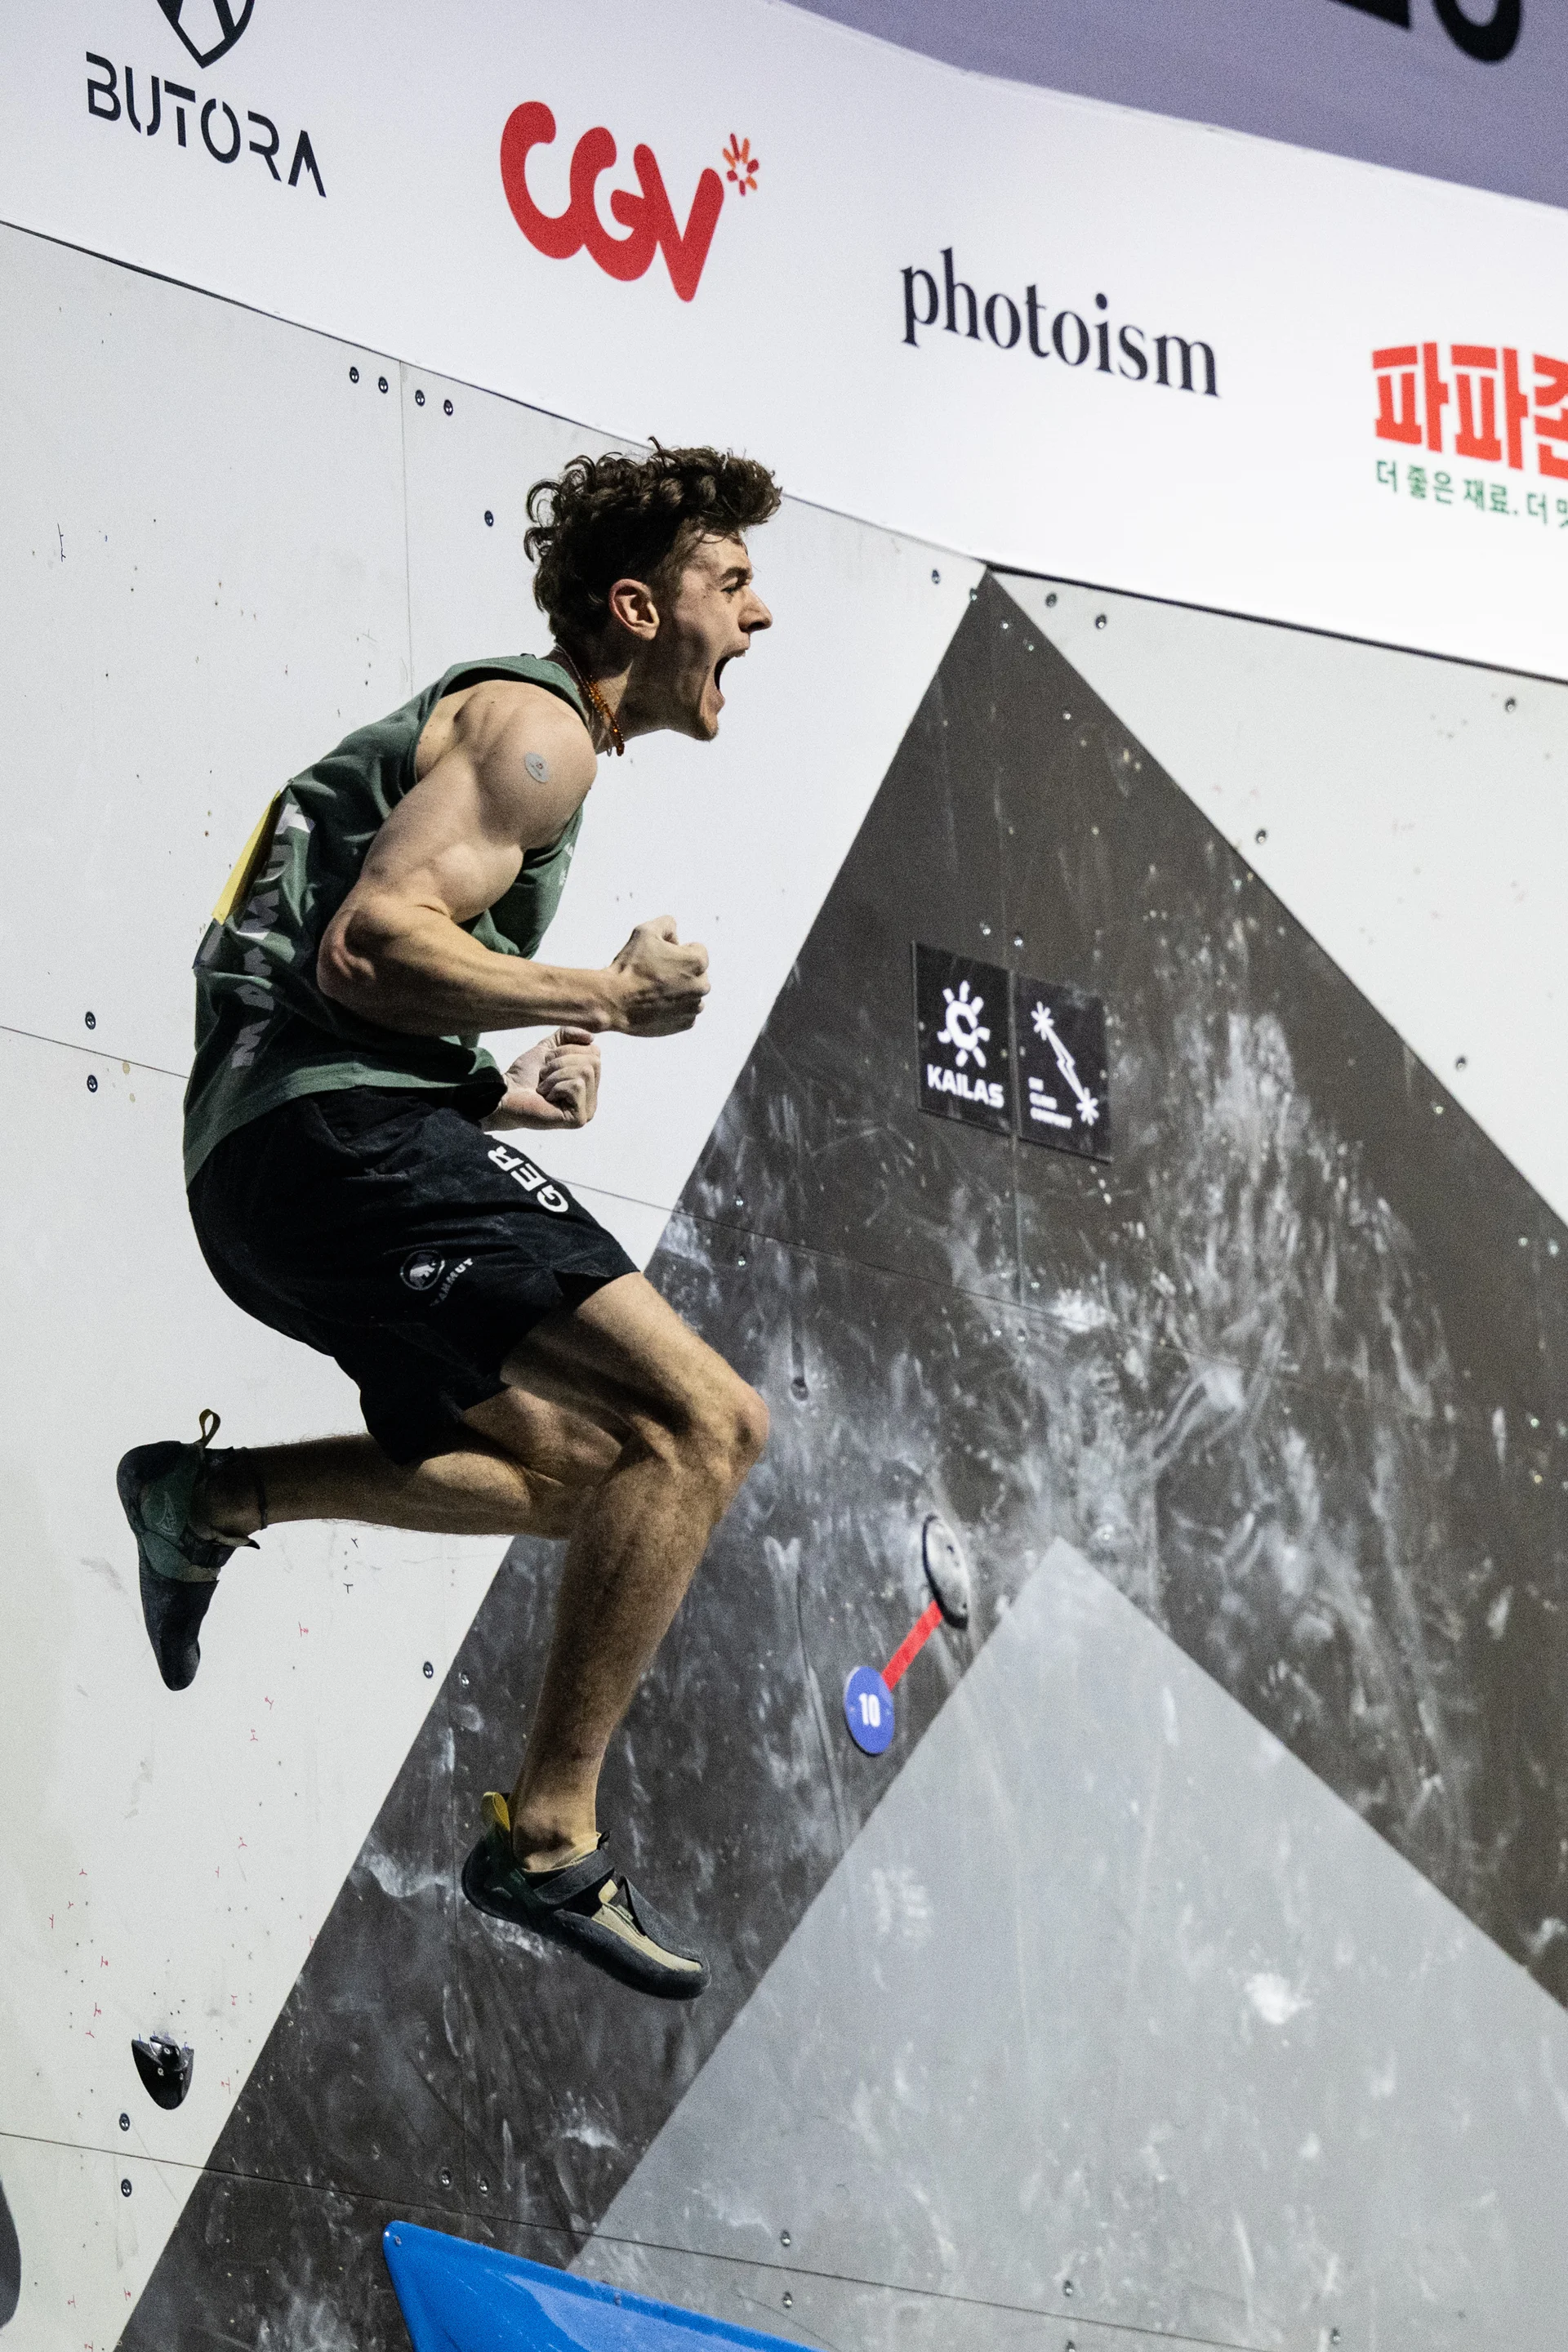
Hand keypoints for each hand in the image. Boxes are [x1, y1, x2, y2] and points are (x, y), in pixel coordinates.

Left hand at [487, 1028, 600, 1129]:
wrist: (506, 1094)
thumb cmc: (525, 1075)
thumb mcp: (548, 1048)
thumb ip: (568, 1036)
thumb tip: (593, 1038)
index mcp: (588, 1083)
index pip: (594, 1053)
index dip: (568, 1050)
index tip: (547, 1061)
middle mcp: (592, 1098)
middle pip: (593, 1062)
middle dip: (562, 1061)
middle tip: (543, 1074)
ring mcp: (587, 1111)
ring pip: (585, 1073)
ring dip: (556, 1074)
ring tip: (543, 1086)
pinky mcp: (578, 1119)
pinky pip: (577, 1086)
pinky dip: (556, 1086)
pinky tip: (546, 1097)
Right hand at [603, 916, 708, 1035]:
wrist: (614, 1002)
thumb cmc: (630, 966)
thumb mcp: (645, 931)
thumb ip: (666, 923)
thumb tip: (674, 931)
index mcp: (697, 962)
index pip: (697, 949)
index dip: (677, 950)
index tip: (659, 957)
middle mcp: (702, 986)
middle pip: (697, 973)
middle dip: (682, 971)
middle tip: (656, 973)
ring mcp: (694, 1007)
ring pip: (692, 993)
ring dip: (680, 990)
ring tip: (654, 989)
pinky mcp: (685, 1023)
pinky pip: (685, 1011)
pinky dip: (674, 1008)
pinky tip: (655, 1004)